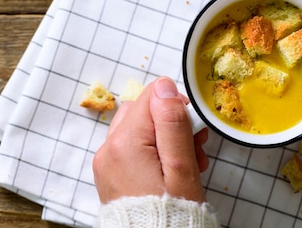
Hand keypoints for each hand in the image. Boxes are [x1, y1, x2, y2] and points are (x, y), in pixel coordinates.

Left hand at [93, 77, 208, 203]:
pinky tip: (170, 169)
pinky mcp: (110, 173)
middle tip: (195, 147)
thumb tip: (164, 86)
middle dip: (172, 122)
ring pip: (138, 128)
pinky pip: (131, 147)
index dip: (178, 108)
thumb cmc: (172, 214)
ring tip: (187, 162)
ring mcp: (106, 162)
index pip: (152, 97)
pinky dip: (152, 150)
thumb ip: (171, 123)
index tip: (195, 131)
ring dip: (165, 136)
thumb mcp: (180, 167)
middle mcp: (108, 149)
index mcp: (124, 144)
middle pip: (143, 111)